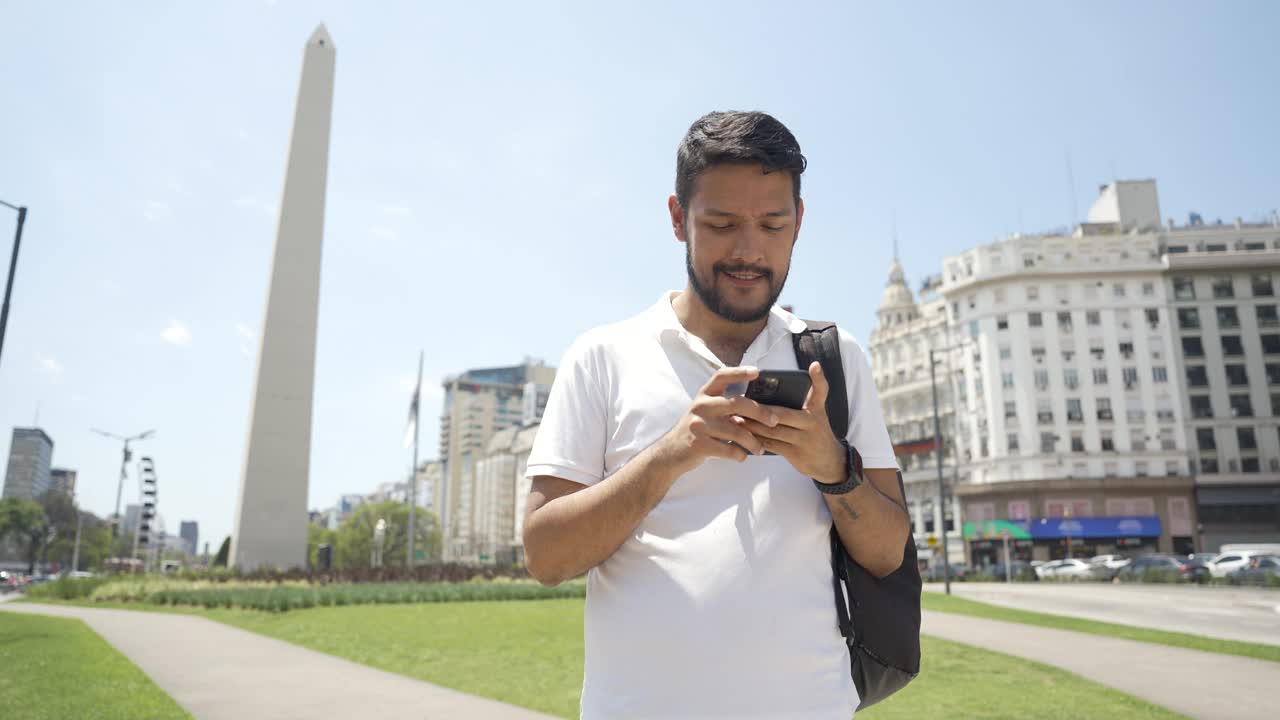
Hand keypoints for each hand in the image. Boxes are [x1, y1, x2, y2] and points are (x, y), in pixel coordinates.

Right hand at [657, 366, 781, 470]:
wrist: (671, 452)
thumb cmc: (697, 430)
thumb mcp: (707, 413)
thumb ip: (726, 408)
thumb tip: (759, 408)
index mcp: (704, 395)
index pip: (722, 376)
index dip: (739, 372)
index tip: (757, 372)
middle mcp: (700, 406)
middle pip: (736, 403)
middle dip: (759, 411)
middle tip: (774, 420)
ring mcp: (699, 425)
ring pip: (736, 430)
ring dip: (753, 441)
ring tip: (761, 449)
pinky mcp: (699, 444)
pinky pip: (728, 449)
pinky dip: (739, 454)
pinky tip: (743, 456)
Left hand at [737, 361, 846, 483]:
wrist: (830, 462)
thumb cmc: (814, 432)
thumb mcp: (814, 415)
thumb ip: (798, 403)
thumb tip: (768, 394)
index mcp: (816, 409)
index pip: (821, 390)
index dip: (818, 378)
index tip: (815, 365)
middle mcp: (812, 422)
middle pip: (782, 413)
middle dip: (760, 410)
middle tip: (740, 403)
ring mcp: (804, 439)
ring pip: (773, 430)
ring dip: (752, 425)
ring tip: (736, 419)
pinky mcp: (796, 454)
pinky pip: (772, 445)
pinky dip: (757, 440)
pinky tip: (743, 436)